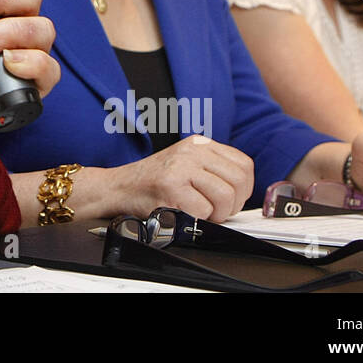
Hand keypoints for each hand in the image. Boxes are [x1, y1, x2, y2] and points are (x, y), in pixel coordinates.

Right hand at [106, 137, 253, 221]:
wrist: (119, 188)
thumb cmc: (153, 183)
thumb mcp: (186, 165)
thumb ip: (213, 170)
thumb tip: (242, 192)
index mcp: (199, 144)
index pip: (244, 165)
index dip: (243, 189)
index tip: (230, 199)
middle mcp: (192, 151)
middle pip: (238, 181)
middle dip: (232, 204)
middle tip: (216, 211)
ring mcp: (181, 166)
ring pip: (225, 196)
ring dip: (217, 214)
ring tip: (201, 213)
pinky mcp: (171, 186)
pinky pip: (204, 210)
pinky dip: (199, 219)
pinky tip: (185, 213)